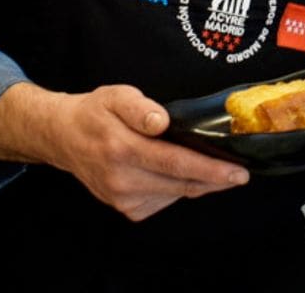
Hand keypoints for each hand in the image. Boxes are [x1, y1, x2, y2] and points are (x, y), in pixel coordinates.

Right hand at [0, 82, 249, 220]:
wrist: (63, 138)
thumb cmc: (95, 112)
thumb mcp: (116, 95)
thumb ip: (139, 108)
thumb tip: (161, 122)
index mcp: (122, 149)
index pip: (176, 163)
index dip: (210, 170)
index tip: (237, 172)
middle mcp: (122, 180)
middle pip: (180, 183)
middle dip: (215, 180)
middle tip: (240, 173)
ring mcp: (122, 198)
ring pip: (174, 195)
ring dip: (199, 184)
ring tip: (218, 169)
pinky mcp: (124, 208)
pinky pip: (162, 201)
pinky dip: (179, 189)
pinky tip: (183, 173)